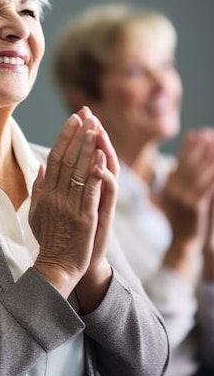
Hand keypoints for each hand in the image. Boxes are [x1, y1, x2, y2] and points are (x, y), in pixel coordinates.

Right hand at [29, 107, 117, 303]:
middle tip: (87, 115)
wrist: (56, 267)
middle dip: (78, 135)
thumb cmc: (49, 239)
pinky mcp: (84, 218)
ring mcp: (69, 206)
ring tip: (95, 128)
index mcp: (45, 193)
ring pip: (79, 171)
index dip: (64, 137)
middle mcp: (55, 196)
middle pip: (67, 159)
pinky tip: (101, 157)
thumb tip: (40, 166)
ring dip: (87, 148)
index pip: (55, 158)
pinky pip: (90, 191)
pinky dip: (96, 173)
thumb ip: (38, 188)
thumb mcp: (36, 212)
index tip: (73, 119)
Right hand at [159, 128, 213, 279]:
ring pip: (199, 173)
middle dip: (199, 148)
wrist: (183, 242)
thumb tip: (170, 167)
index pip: (177, 162)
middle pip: (188, 164)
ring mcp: (182, 198)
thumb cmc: (180, 220)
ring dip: (209, 158)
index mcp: (166, 187)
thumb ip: (171, 183)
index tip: (195, 134)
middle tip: (208, 134)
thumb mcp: (170, 199)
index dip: (187, 147)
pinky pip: (208, 186)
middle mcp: (172, 190)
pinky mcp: (194, 205)